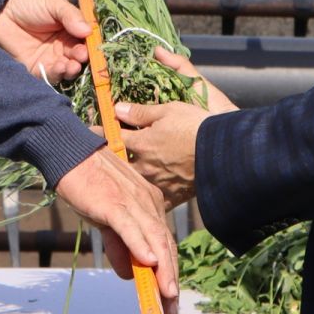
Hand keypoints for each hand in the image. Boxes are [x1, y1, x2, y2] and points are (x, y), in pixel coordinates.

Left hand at [0, 0, 90, 82]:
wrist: (1, 13)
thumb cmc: (29, 4)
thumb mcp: (53, 4)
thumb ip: (71, 16)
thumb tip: (88, 31)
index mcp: (71, 30)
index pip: (86, 39)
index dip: (92, 43)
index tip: (94, 45)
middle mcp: (64, 46)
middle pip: (79, 56)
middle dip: (82, 58)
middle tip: (82, 55)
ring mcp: (51, 59)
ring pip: (68, 68)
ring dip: (72, 68)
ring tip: (72, 64)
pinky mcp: (38, 69)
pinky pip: (51, 75)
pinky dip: (58, 73)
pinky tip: (60, 67)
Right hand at [53, 147, 179, 313]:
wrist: (69, 154)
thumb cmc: (88, 184)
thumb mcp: (107, 220)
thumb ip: (120, 246)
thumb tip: (128, 275)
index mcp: (149, 205)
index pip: (164, 243)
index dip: (170, 271)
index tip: (171, 298)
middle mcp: (147, 203)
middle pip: (164, 245)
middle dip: (170, 279)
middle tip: (173, 307)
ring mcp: (132, 202)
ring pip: (153, 239)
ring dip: (162, 269)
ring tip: (167, 295)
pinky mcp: (114, 202)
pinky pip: (130, 227)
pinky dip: (140, 245)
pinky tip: (149, 262)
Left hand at [112, 48, 238, 208]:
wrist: (224, 155)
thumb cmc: (197, 127)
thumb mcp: (170, 110)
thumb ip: (142, 112)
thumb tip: (118, 109)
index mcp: (142, 142)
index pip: (114, 135)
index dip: (100, 131)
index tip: (89, 131)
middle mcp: (145, 165)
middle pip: (120, 164)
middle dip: (110, 160)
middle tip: (99, 158)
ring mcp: (158, 183)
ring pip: (135, 184)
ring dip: (126, 181)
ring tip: (117, 180)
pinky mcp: (173, 196)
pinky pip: (156, 202)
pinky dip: (148, 202)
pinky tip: (142, 204)